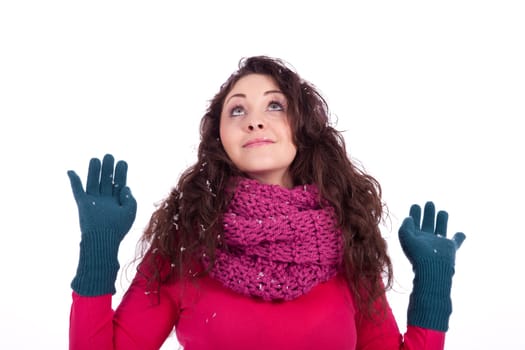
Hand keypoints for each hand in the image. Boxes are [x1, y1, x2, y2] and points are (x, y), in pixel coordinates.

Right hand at [68, 154, 136, 295]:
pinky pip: (77, 190)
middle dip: (108, 169)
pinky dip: (74, 181)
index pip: (119, 184)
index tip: (122, 162)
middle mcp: (106, 200)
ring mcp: (94, 201)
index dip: (121, 173)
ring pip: (93, 182)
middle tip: (109, 156)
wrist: (102, 241)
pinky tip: (71, 171)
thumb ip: (129, 198)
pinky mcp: (83, 204)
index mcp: (118, 202)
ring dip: (94, 171)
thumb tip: (126, 187)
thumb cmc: (118, 229)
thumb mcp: (130, 212)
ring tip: (96, 159)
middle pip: (106, 180)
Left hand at [398, 201, 465, 331]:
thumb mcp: (405, 237)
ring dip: (442, 220)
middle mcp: (426, 239)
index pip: (414, 222)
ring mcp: (438, 243)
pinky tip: (462, 233)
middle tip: (429, 203)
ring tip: (441, 212)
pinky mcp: (450, 247)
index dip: (415, 213)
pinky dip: (459, 237)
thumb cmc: (417, 253)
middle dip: (428, 213)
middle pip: (428, 223)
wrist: (432, 267)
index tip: (416, 205)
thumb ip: (405, 225)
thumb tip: (409, 218)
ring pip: (441, 228)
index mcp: (414, 237)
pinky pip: (456, 241)